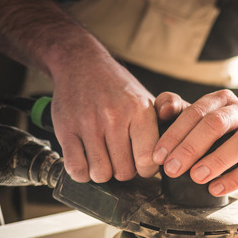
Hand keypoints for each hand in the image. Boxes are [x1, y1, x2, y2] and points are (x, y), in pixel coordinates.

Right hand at [49, 49, 159, 182]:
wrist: (81, 64)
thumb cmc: (118, 89)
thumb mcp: (147, 99)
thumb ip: (165, 121)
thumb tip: (172, 150)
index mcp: (140, 110)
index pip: (148, 160)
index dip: (146, 169)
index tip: (141, 164)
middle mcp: (114, 116)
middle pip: (124, 172)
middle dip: (124, 171)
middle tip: (121, 158)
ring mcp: (88, 123)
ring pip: (100, 174)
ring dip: (103, 172)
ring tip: (104, 159)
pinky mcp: (66, 129)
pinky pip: (76, 169)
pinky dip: (82, 172)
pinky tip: (87, 161)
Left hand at [152, 90, 237, 195]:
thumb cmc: (220, 135)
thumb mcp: (196, 120)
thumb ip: (175, 109)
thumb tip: (162, 109)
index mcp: (222, 99)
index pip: (196, 111)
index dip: (175, 134)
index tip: (158, 156)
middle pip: (217, 123)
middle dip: (191, 147)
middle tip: (172, 169)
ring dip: (217, 161)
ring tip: (196, 178)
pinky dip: (234, 179)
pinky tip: (216, 189)